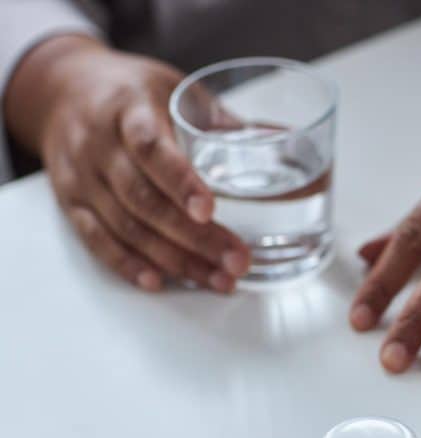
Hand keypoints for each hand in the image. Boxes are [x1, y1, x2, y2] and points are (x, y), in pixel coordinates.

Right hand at [3, 36, 249, 291]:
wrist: (62, 90)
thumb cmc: (130, 92)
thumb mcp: (173, 89)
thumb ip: (217, 121)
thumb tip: (275, 141)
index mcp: (128, 109)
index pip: (151, 147)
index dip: (180, 181)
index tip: (209, 209)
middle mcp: (98, 144)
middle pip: (145, 199)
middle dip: (194, 237)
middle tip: (236, 261)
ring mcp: (82, 176)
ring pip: (126, 226)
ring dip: (174, 259)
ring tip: (218, 279)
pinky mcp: (70, 202)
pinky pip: (96, 239)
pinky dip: (128, 264)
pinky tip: (159, 282)